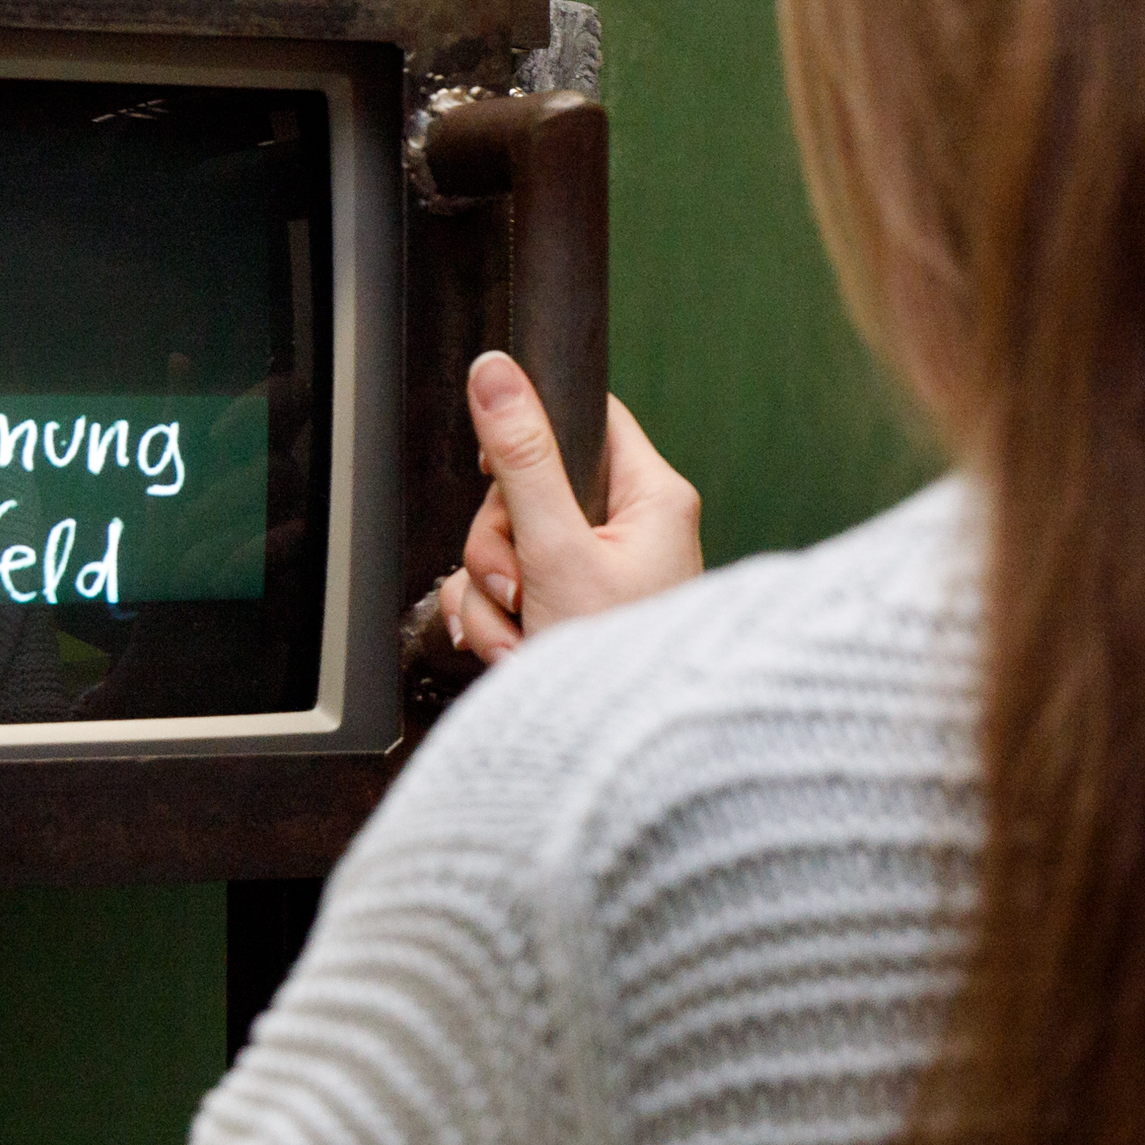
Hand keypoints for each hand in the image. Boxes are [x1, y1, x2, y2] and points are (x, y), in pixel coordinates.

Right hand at [436, 354, 703, 666]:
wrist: (617, 770)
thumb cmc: (621, 671)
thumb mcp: (557, 551)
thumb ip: (521, 460)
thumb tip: (496, 373)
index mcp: (651, 499)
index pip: (587, 420)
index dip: (531, 433)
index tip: (501, 469)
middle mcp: (628, 534)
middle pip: (527, 488)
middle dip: (500, 545)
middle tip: (521, 586)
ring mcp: (594, 578)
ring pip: (504, 547)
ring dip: (492, 596)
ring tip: (524, 637)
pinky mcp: (564, 616)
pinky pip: (500, 594)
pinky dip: (493, 625)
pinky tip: (514, 654)